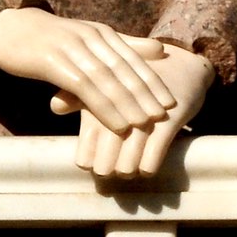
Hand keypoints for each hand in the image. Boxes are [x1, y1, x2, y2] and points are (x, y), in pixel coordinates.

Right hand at [0, 8, 177, 134]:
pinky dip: (103, 107)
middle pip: (123, 69)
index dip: (152, 81)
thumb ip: (124, 44)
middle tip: (165, 116)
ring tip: (144, 124)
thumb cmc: (50, 38)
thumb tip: (160, 50)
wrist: (7, 27)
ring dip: (127, 103)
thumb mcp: (88, 38)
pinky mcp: (52, 61)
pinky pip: (84, 87)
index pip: (132, 59)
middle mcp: (91, 38)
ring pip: (106, 79)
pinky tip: (116, 124)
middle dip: (145, 93)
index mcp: (101, 33)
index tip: (171, 102)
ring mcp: (72, 48)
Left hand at [52, 44, 214, 179]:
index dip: (87, 160)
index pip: (86, 145)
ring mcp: (144, 118)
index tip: (91, 162)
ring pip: (127, 164)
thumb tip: (53, 106)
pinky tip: (146, 167)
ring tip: (127, 170)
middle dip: (105, 169)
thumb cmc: (136, 81)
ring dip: (127, 170)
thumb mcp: (106, 84)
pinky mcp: (167, 123)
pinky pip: (152, 158)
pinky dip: (147, 167)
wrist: (183, 65)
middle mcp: (120, 110)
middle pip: (104, 159)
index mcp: (101, 100)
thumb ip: (77, 97)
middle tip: (109, 171)